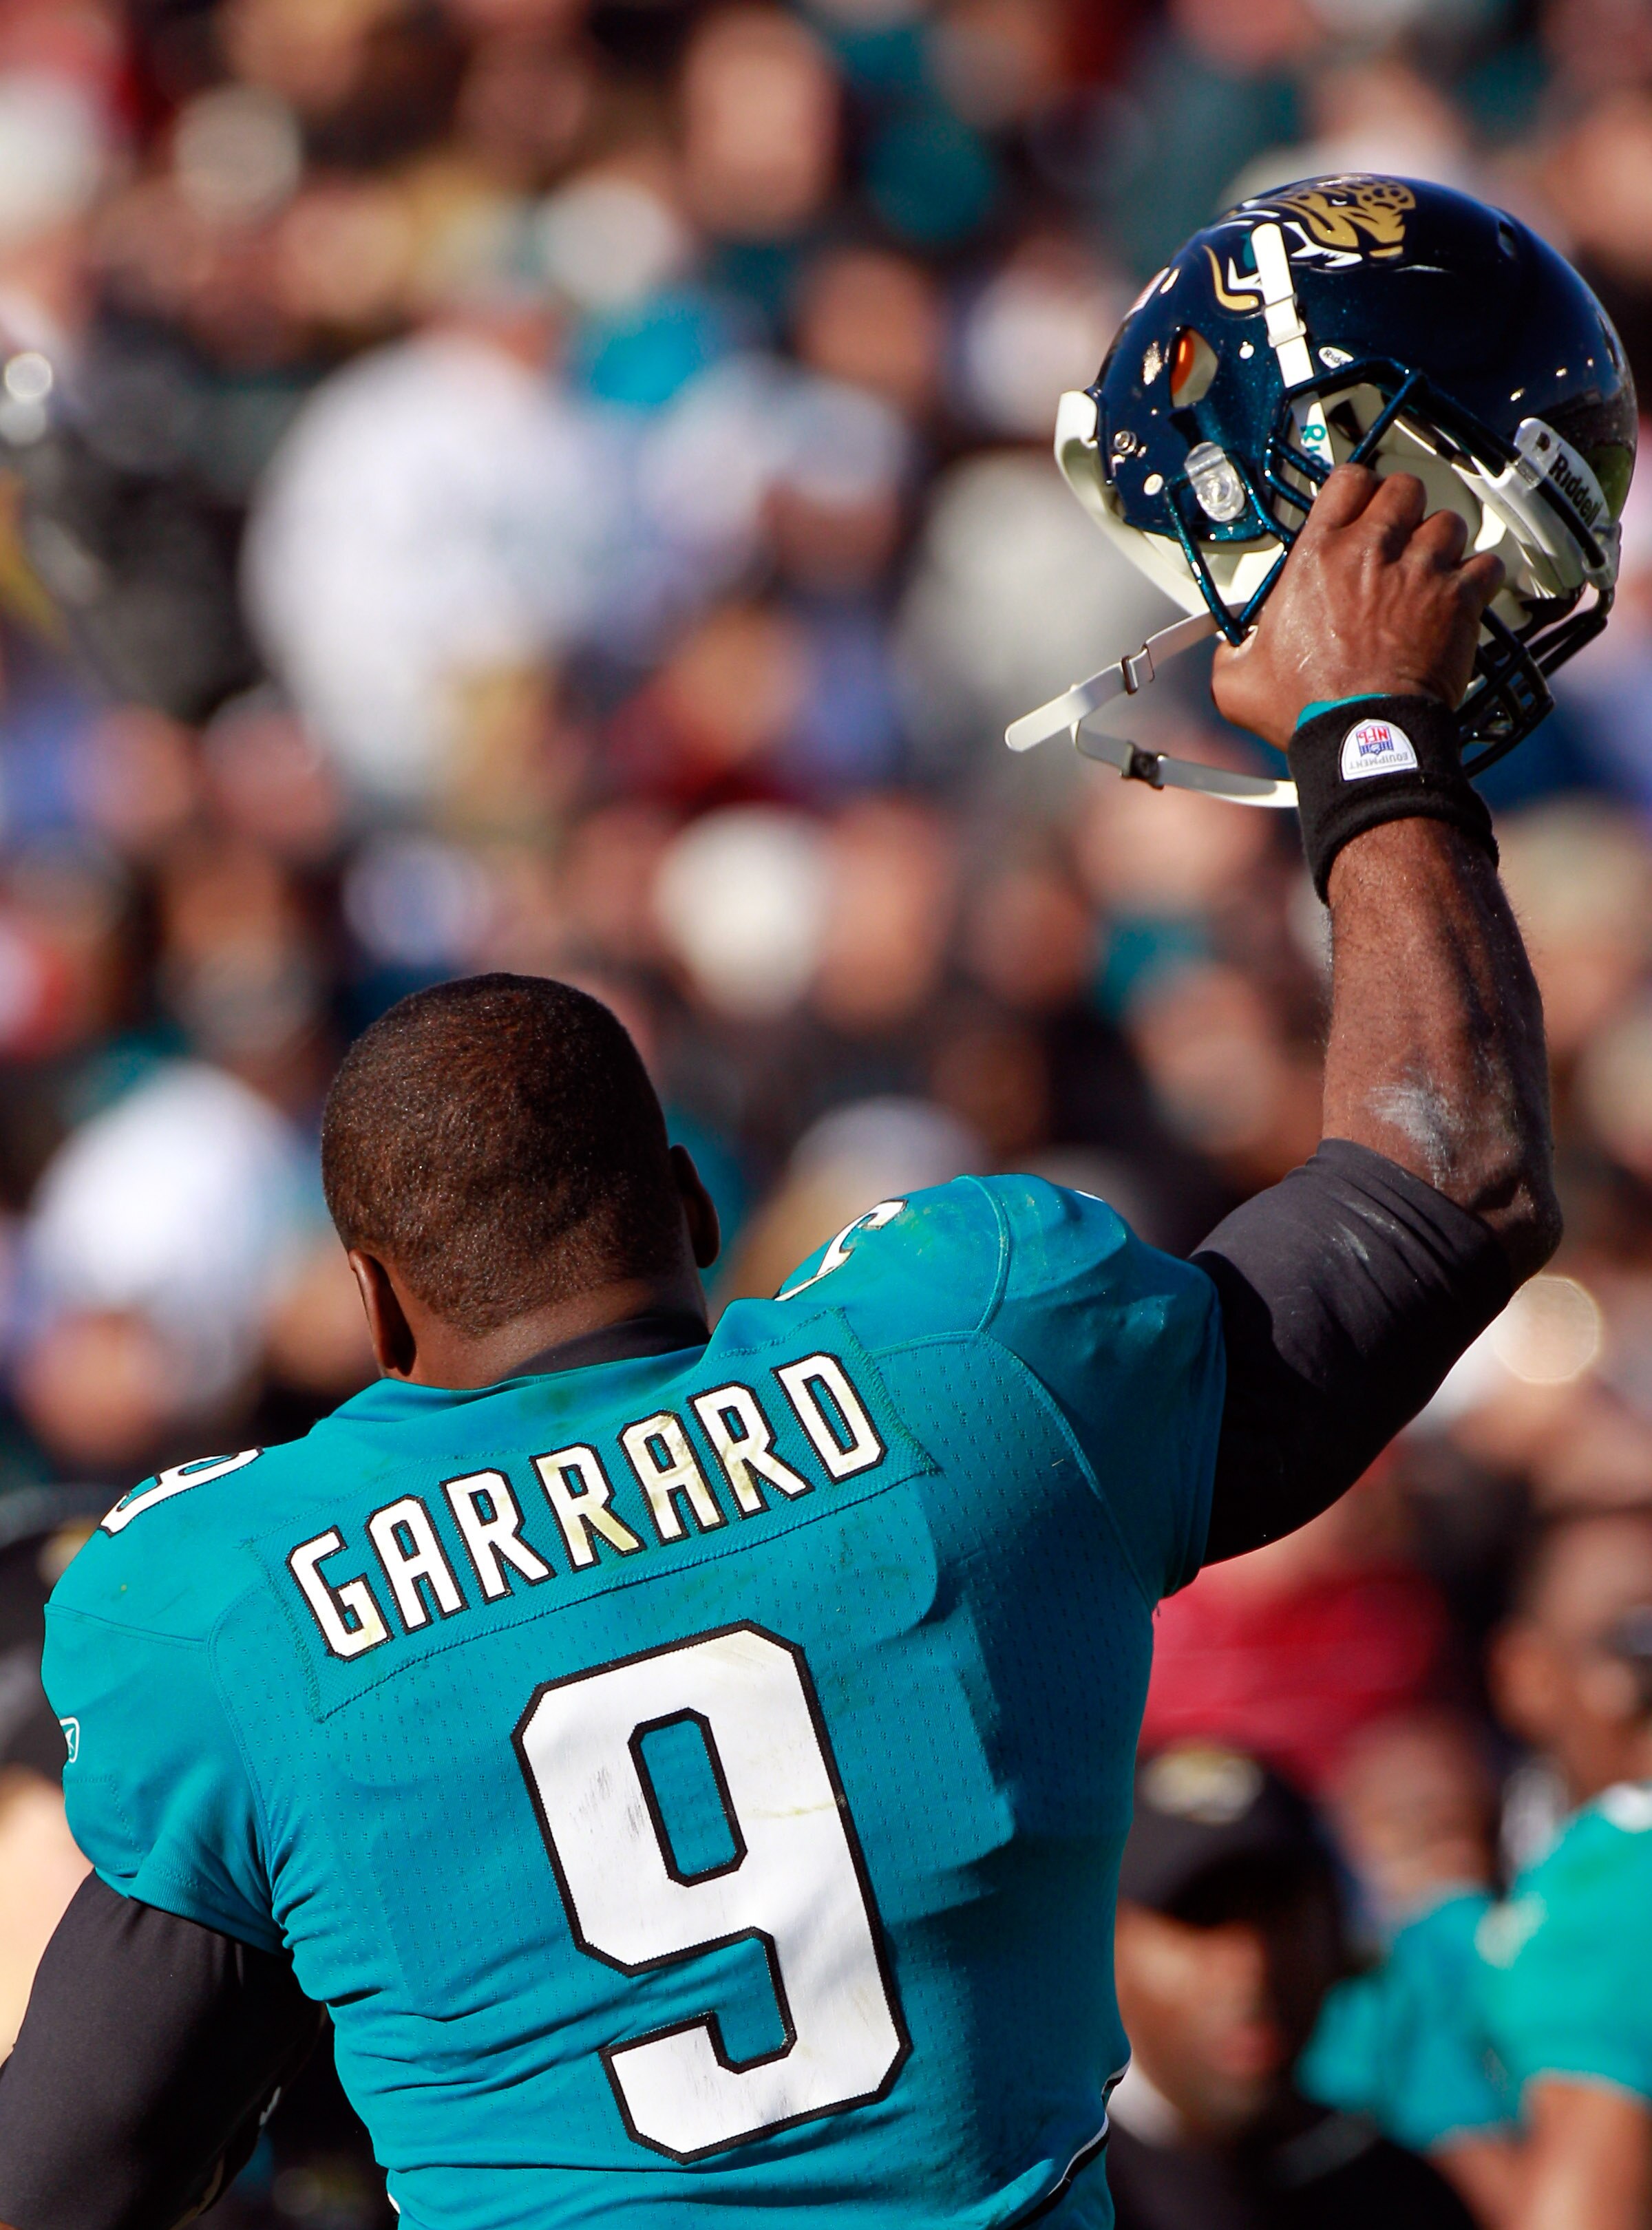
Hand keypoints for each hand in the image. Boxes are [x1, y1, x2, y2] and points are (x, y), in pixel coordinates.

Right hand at [1211, 463, 1504, 751]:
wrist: (1362, 735)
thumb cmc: (1309, 708)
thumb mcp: (1239, 681)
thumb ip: (1231, 652)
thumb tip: (1228, 649)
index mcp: (1318, 557)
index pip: (1347, 481)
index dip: (1358, 488)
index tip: (1361, 505)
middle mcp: (1371, 551)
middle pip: (1404, 489)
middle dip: (1405, 507)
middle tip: (1400, 534)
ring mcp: (1419, 571)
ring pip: (1448, 522)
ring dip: (1442, 542)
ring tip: (1432, 568)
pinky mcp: (1456, 600)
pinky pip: (1484, 565)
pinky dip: (1478, 578)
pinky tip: (1465, 594)